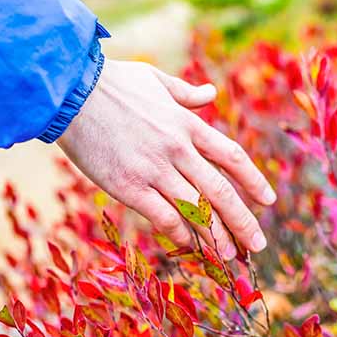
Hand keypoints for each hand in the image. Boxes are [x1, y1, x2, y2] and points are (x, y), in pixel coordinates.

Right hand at [57, 59, 275, 259]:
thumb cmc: (111, 83)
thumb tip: (211, 94)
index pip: (232, 157)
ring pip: (196, 209)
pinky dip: (181, 235)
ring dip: (216, 236)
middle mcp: (178, 149)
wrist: (67, 90)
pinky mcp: (129, 186)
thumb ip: (186, 93)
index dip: (254, 181)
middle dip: (243, 221)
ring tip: (230, 256)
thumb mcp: (155, 79)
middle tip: (258, 243)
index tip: (269, 201)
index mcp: (188, 125)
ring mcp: (154, 169)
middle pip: (221, 191)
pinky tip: (192, 247)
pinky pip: (163, 217)